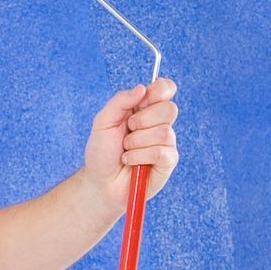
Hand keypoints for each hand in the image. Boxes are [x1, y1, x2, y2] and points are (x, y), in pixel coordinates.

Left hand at [83, 77, 179, 214]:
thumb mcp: (103, 122)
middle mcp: (158, 123)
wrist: (101, 182)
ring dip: (136, 142)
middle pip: (169, 109)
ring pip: (164, 132)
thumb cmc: (101, 151)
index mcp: (143, 108)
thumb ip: (120, 102)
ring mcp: (166, 142)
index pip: (165, 89)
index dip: (161, 89)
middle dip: (142, 120)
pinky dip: (139, 156)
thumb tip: (142, 88)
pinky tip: (130, 161)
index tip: (145, 99)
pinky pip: (161, 152)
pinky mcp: (168, 161)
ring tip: (126, 150)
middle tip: (128, 129)